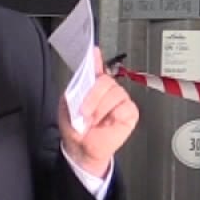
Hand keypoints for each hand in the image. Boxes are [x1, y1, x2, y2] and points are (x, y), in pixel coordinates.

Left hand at [61, 47, 139, 176]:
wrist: (80, 148)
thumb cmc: (76, 128)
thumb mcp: (69, 102)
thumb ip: (79, 82)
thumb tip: (87, 68)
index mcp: (93, 86)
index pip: (97, 66)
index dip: (96, 59)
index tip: (93, 51)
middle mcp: (108, 90)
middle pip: (106, 81)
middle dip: (92, 97)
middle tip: (84, 112)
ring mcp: (120, 100)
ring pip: (115, 93)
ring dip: (100, 109)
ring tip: (93, 121)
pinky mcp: (130, 113)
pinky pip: (125, 106)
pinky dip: (113, 115)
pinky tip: (107, 123)